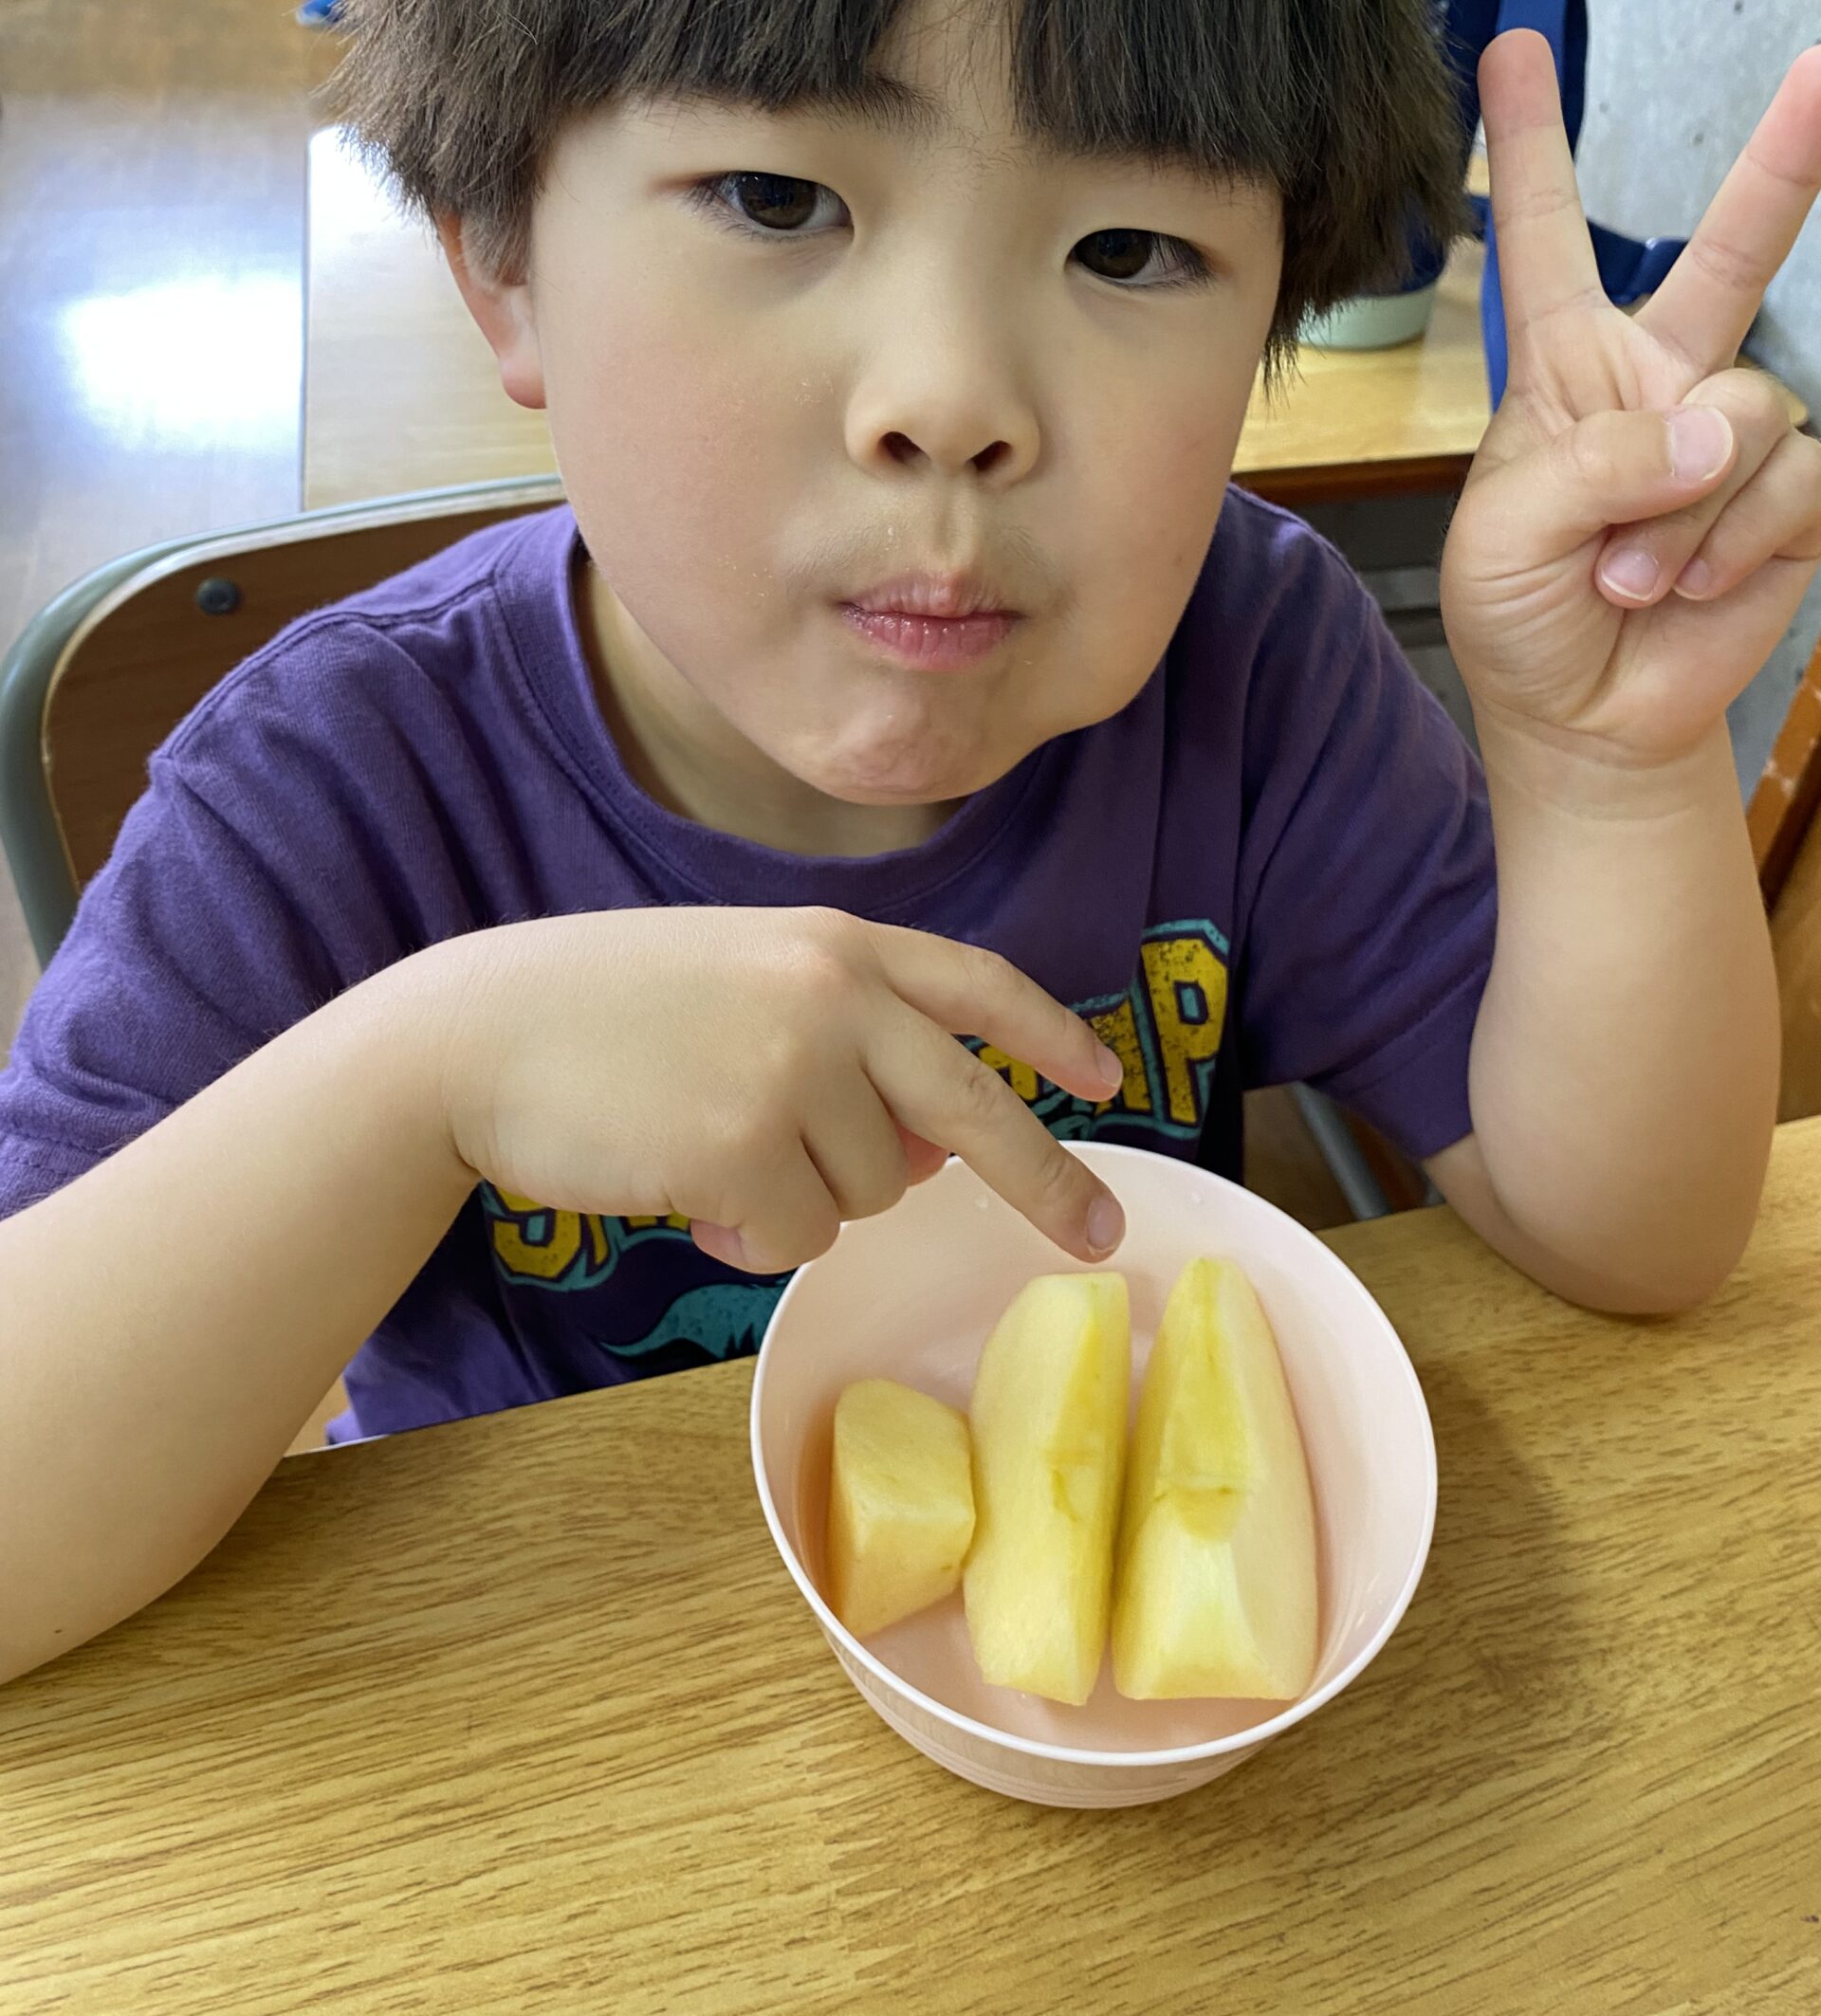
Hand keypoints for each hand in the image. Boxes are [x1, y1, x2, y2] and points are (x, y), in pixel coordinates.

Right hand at [429, 906, 1125, 1273]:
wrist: (476, 1034)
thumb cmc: (601, 1013)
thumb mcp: (739, 987)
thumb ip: (842, 1044)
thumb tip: (930, 1154)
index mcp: (835, 942)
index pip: (976, 983)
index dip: (1048, 1033)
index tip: (1104, 1080)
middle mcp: (834, 994)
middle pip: (976, 1106)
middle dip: (1048, 1180)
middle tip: (1100, 1238)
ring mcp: (793, 1070)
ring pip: (871, 1192)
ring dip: (805, 1198)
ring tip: (711, 1151)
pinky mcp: (746, 1149)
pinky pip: (801, 1238)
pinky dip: (750, 1236)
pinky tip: (683, 1192)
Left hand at [1441, 32, 1820, 774]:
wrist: (1589, 717)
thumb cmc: (1523, 619)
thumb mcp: (1507, 538)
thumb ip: (1594, 467)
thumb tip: (1711, 434)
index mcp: (1564, 369)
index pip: (1545, 241)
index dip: (1530, 148)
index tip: (1510, 50)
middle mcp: (1657, 381)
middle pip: (1727, 253)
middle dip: (1784, 164)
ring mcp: (1729, 437)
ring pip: (1751, 411)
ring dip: (1685, 512)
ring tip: (1632, 574)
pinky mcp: (1790, 496)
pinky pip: (1794, 482)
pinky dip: (1735, 544)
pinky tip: (1690, 588)